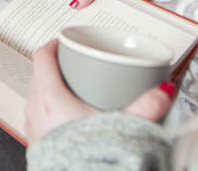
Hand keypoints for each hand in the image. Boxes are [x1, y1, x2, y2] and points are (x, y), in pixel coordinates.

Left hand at [24, 40, 175, 143]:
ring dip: (51, 87)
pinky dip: (50, 108)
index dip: (53, 43)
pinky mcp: (37, 141)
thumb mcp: (121, 125)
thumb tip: (164, 91)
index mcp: (50, 97)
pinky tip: (68, 116)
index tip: (65, 40)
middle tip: (75, 62)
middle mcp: (36, 109)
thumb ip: (146, 106)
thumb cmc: (88, 157)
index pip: (42, 56)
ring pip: (37, 94)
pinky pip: (39, 115)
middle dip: (56, 65)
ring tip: (73, 88)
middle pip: (39, 73)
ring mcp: (33, 126)